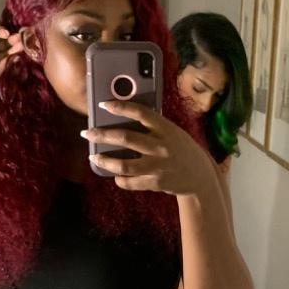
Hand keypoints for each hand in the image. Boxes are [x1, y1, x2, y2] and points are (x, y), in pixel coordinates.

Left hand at [81, 100, 214, 196]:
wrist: (201, 176)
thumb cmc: (182, 150)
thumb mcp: (173, 133)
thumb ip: (154, 127)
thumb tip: (125, 118)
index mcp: (166, 129)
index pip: (141, 113)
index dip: (121, 107)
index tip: (104, 105)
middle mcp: (161, 146)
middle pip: (126, 138)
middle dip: (102, 135)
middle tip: (87, 133)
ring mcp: (158, 166)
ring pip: (124, 165)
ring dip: (105, 161)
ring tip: (94, 157)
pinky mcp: (155, 183)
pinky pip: (131, 182)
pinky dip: (120, 179)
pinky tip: (115, 175)